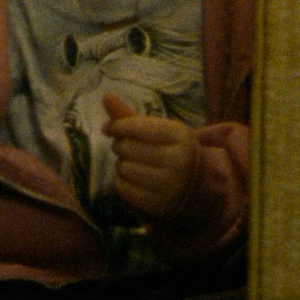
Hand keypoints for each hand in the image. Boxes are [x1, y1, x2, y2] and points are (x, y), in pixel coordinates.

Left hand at [102, 92, 199, 220]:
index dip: (116, 126)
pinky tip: (134, 179)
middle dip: (120, 146)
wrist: (194, 186)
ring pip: (123, 168)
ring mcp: (171, 186)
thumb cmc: (168, 150)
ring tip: (134, 163)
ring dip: (121, 164)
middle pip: (126, 147)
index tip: (109, 128)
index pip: (136, 127)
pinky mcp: (160, 205)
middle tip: (127, 148)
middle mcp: (179, 161)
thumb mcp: (157, 130)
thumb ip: (129, 115)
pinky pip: (123, 188)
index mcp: (180, 136)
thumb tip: (105, 95)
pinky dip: (121, 182)